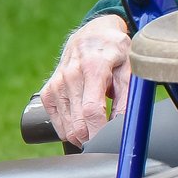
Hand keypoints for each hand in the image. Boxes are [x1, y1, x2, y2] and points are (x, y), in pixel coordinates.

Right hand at [41, 16, 132, 146]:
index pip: (92, 110)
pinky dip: (70, 130)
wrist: (91, 35)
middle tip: (108, 139)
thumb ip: (128, 97)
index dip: (101, 132)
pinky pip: (57, 124)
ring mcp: (56, 85)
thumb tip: (123, 125)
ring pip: (67, 127)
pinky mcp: (48, 93)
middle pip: (78, 123)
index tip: (110, 141)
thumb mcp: (130, 68)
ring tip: (98, 128)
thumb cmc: (115, 51)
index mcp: (93, 68)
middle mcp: (70, 76)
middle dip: (94, 138)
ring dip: (83, 136)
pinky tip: (83, 123)